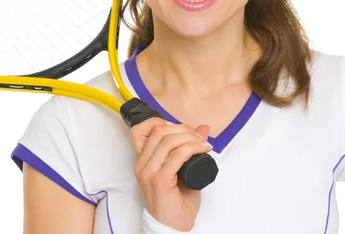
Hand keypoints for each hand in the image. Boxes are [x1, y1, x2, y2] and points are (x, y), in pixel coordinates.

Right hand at [130, 117, 211, 231]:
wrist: (173, 226)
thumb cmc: (177, 201)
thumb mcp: (183, 169)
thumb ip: (189, 149)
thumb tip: (203, 129)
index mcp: (143, 159)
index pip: (141, 129)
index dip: (160, 121)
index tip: (181, 129)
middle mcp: (142, 164)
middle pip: (159, 131)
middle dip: (183, 129)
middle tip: (199, 137)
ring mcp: (149, 172)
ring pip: (168, 141)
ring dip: (190, 138)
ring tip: (203, 144)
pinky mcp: (160, 180)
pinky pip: (177, 156)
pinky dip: (192, 148)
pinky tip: (203, 150)